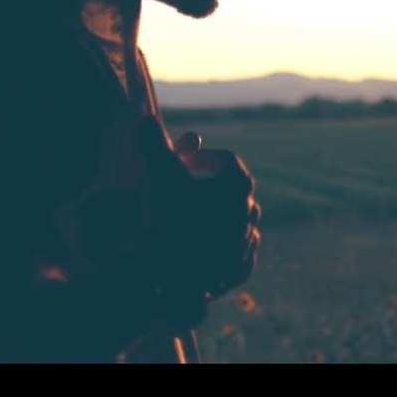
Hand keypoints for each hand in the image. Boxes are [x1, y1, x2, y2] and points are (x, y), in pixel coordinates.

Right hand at [137, 118, 261, 312]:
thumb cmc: (170, 219)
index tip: (179, 162)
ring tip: (185, 219)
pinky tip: (197, 247)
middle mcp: (251, 211)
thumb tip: (145, 119)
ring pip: (232, 220)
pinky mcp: (241, 268)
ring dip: (211, 216)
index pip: (224, 159)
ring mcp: (248, 242)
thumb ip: (154, 143)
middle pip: (229, 190)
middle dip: (205, 186)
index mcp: (239, 185)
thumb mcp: (159, 174)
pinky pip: (232, 250)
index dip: (199, 156)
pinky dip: (217, 246)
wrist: (174, 277)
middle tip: (180, 191)